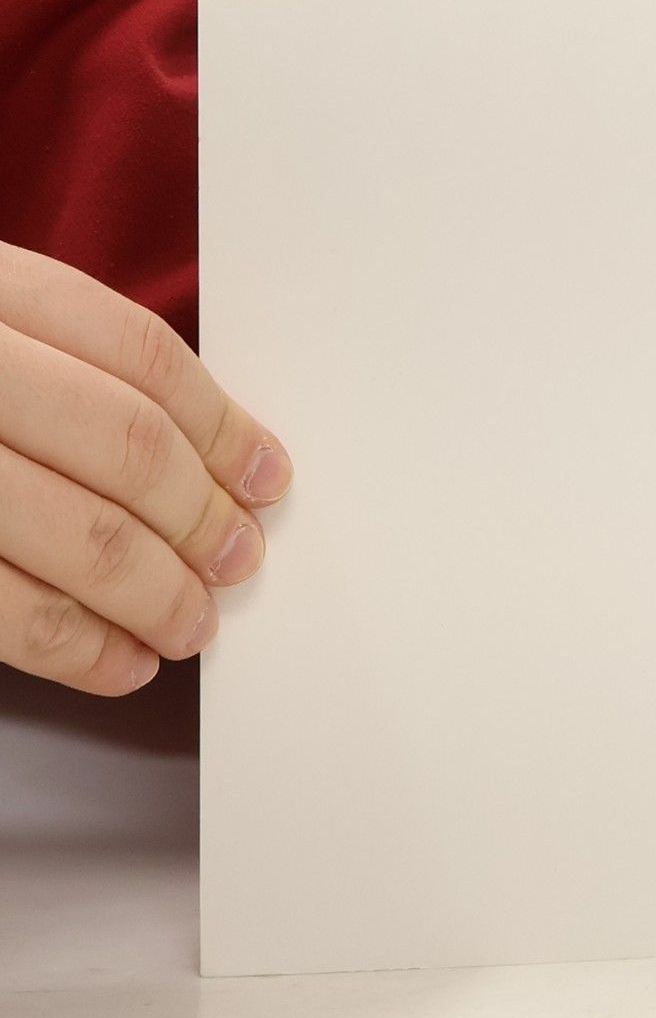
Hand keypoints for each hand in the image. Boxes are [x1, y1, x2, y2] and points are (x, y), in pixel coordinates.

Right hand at [0, 243, 290, 694]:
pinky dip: (76, 647)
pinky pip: (1, 608)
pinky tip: (118, 661)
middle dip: (199, 518)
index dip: (222, 425)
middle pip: (124, 447)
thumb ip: (53, 366)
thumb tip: (205, 457)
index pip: (138, 356)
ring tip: (190, 624)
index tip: (266, 477)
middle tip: (236, 558)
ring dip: (156, 594)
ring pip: (79, 535)